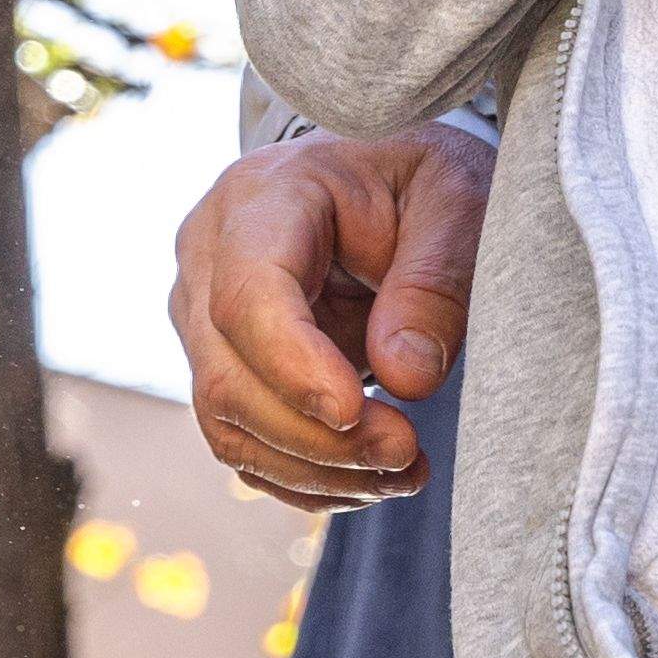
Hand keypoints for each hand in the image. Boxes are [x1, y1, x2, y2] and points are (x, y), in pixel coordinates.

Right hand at [169, 124, 493, 511]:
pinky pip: (245, 444)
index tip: (359, 411)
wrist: (383, 180)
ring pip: (229, 424)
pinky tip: (376, 478)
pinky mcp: (222, 368)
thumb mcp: (454, 198)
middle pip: (228, 377)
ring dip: (317, 470)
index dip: (294, 367)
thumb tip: (407, 379)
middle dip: (317, 437)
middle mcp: (208, 259)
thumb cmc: (417, 179)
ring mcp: (203, 319)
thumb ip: (435, 279)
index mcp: (259, 197)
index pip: (247, 297)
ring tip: (406, 471)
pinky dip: (308, 477)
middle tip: (407, 453)